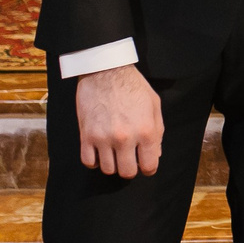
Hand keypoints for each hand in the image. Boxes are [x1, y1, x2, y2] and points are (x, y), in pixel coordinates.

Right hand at [76, 63, 163, 177]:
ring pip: (107, 169)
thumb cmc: (132, 85)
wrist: (105, 70)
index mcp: (146, 131)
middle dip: (130, 168)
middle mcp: (125, 138)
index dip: (148, 167)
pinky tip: (99, 151)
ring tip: (114, 151)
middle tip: (128, 158)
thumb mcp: (154, 105)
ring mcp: (104, 138)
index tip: (144, 163)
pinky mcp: (86, 135)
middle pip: (127, 172)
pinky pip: (88, 162)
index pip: (149, 166)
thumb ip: (157, 131)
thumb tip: (155, 154)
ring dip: (112, 163)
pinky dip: (94, 160)